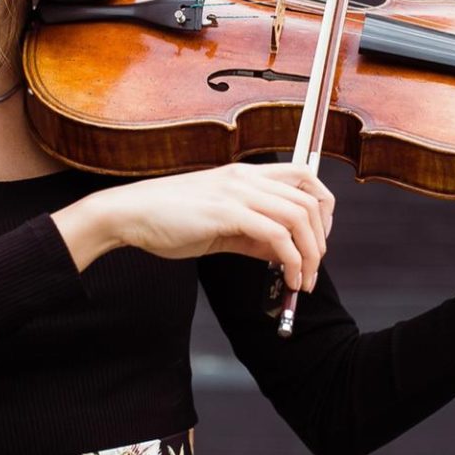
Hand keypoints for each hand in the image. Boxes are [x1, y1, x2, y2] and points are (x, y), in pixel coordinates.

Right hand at [61, 162, 334, 290]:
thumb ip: (254, 236)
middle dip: (321, 240)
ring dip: (310, 253)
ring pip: (298, 216)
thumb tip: (284, 253)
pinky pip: (275, 234)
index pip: (305, 176)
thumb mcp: (220, 225)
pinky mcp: (226, 212)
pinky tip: (286, 277)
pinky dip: (290, 259)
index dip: (323, 207)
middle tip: (313, 269)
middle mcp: (246, 177)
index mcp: (246, 174)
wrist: (131, 213)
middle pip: (309, 199)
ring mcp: (237, 192)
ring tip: (302, 280)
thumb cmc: (168, 218)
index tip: (319, 238)